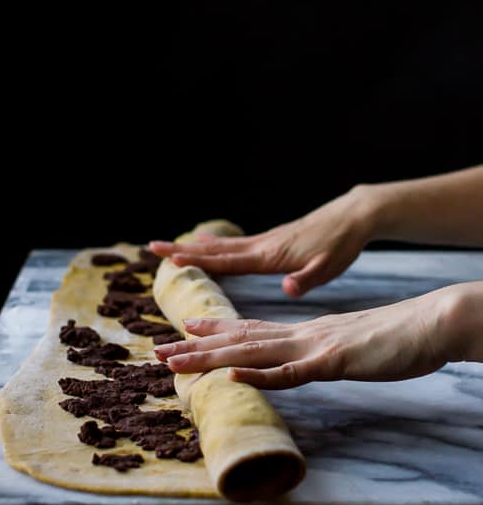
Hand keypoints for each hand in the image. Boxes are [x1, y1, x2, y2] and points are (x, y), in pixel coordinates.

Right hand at [150, 186, 375, 296]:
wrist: (352, 216)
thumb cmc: (341, 246)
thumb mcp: (329, 267)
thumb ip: (307, 279)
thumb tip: (288, 288)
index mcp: (271, 256)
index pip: (229, 260)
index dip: (201, 261)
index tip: (174, 259)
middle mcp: (262, 245)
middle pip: (216, 249)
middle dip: (183, 249)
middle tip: (153, 247)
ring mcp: (264, 241)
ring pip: (222, 245)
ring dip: (194, 247)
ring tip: (169, 247)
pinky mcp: (270, 240)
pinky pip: (234, 244)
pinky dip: (213, 245)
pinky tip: (205, 245)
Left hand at [154, 284, 480, 388]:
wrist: (430, 323)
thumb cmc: (394, 337)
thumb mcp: (349, 343)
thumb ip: (323, 349)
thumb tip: (308, 355)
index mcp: (306, 332)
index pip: (253, 330)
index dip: (218, 330)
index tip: (187, 328)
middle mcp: (302, 335)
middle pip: (241, 341)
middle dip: (198, 347)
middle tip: (160, 350)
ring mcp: (316, 347)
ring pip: (254, 354)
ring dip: (213, 358)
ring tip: (178, 360)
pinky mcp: (335, 362)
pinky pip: (293, 372)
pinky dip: (262, 376)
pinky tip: (234, 378)